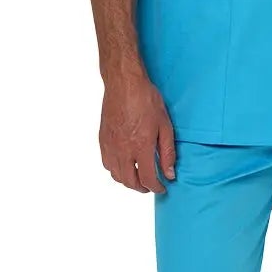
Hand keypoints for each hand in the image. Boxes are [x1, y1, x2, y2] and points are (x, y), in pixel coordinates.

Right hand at [100, 67, 177, 193]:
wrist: (124, 84)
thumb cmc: (146, 100)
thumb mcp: (165, 126)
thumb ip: (167, 153)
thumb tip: (169, 173)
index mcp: (140, 147)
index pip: (147, 179)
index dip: (156, 187)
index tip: (162, 187)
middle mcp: (123, 150)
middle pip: (129, 181)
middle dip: (142, 188)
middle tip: (150, 186)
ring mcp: (110, 146)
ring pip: (116, 175)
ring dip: (127, 181)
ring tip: (137, 178)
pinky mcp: (102, 140)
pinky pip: (106, 163)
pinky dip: (115, 170)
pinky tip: (123, 165)